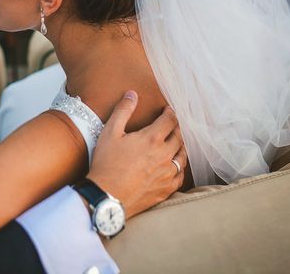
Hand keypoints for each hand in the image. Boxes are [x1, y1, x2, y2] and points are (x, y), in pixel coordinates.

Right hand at [88, 91, 186, 218]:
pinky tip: (175, 164)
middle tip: (173, 123)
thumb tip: (132, 94)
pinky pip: (181, 174)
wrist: (107, 195)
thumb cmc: (106, 163)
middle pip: (179, 136)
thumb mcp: (110, 133)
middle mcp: (165, 154)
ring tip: (176, 141)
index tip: (168, 109)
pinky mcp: (167, 188)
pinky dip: (180, 166)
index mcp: (152, 139)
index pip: (170, 120)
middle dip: (177, 127)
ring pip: (183, 155)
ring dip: (181, 145)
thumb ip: (123, 111)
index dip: (170, 113)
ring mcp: (168, 173)